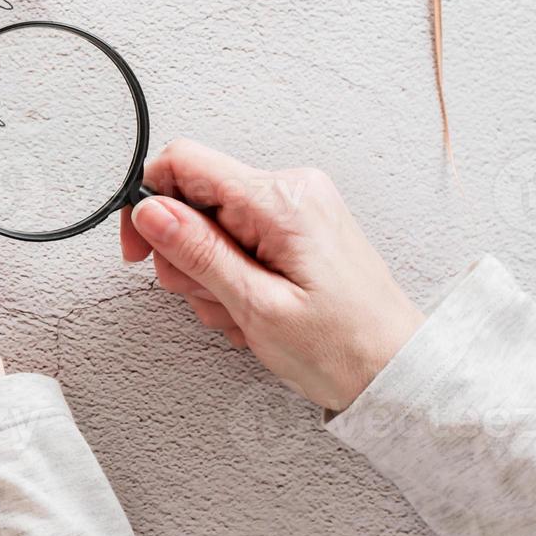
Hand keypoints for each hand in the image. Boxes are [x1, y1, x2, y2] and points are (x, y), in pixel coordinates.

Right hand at [121, 140, 424, 412]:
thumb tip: (150, 211)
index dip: (147, 204)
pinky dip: (230, 278)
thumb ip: (198, 253)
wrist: (395, 372)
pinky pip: (235, 240)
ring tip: (241, 311)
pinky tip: (252, 308)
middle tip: (212, 298)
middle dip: (184, 256)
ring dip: (208, 276)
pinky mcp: (295, 228)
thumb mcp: (257, 306)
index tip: (140, 251)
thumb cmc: (344, 348)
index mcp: (281, 200)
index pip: (183, 164)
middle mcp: (290, 190)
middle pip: (192, 200)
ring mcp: (294, 208)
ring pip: (208, 226)